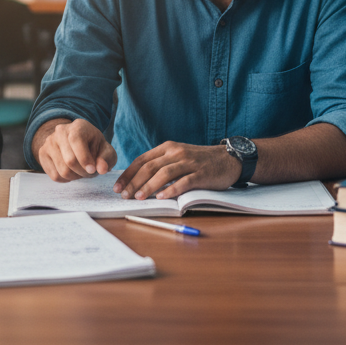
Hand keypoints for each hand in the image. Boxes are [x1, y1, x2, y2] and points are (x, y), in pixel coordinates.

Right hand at [32, 118, 116, 181]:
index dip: (85, 159)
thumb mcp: (105, 150)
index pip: (76, 141)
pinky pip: (54, 176)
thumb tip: (102, 169)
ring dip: (76, 177)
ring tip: (82, 172)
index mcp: (78, 126)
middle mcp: (60, 131)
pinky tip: (72, 172)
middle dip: (83, 172)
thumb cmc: (93, 146)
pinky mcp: (42, 154)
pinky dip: (66, 179)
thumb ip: (106, 158)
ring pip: (62, 171)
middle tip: (90, 172)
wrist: (76, 142)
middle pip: (69, 160)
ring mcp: (49, 142)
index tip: (93, 170)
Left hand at [114, 142, 241, 200]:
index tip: (118, 186)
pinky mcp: (200, 173)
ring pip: (164, 174)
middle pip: (150, 167)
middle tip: (124, 195)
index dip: (128, 173)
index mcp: (168, 147)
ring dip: (149, 186)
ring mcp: (189, 162)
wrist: (228, 159)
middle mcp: (176, 152)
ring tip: (138, 197)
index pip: (142, 160)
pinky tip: (161, 197)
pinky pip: (183, 182)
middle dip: (134, 182)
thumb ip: (161, 164)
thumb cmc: (199, 161)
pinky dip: (171, 190)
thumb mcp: (178, 156)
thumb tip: (138, 180)